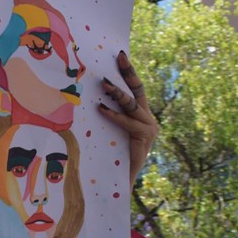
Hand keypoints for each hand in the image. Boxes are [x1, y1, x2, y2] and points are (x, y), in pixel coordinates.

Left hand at [96, 51, 158, 180]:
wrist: (123, 182)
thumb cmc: (115, 157)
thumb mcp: (112, 134)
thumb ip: (108, 118)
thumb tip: (88, 101)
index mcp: (142, 116)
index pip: (136, 88)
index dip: (129, 71)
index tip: (120, 54)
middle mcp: (148, 119)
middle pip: (138, 90)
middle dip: (128, 72)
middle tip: (120, 56)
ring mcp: (149, 128)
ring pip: (132, 105)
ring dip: (117, 94)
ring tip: (104, 84)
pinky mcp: (145, 138)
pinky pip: (127, 123)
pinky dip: (114, 115)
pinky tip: (101, 108)